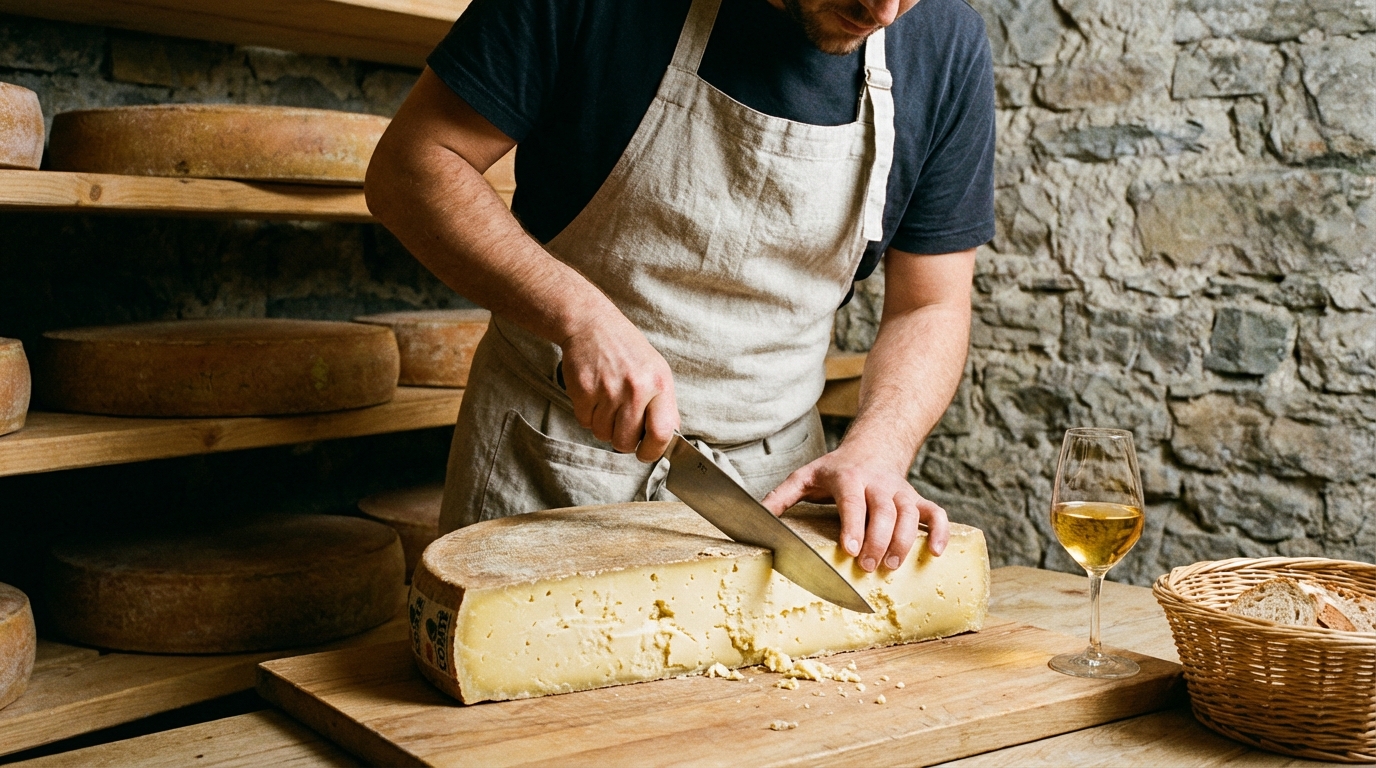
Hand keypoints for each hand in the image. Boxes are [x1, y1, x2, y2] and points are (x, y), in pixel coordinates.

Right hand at [559, 313, 678, 461]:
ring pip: (603, 434)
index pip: (663, 433)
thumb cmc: (627, 350)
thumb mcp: (657, 371)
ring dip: (603, 427)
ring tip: (606, 404)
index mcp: (659, 384)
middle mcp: (636, 388)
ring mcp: (608, 390)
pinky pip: (584, 422)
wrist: (592, 324)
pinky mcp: (584, 390)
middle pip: (626, 441)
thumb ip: (664, 405)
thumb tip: (667, 438)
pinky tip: (593, 396)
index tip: (646, 453)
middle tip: (621, 424)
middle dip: (622, 440)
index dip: (653, 451)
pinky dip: (587, 415)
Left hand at [762, 445, 948, 571]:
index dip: (854, 524)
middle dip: (879, 539)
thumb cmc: (835, 469)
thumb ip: (781, 497)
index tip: (851, 548)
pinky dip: (941, 532)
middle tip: (869, 565)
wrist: (873, 447)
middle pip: (886, 510)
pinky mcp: (917, 500)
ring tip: (893, 566)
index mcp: (849, 477)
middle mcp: (878, 483)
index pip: (854, 500)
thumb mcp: (805, 477)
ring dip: (906, 541)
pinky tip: (937, 553)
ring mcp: (900, 491)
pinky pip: (936, 514)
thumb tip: (756, 519)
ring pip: (912, 514)